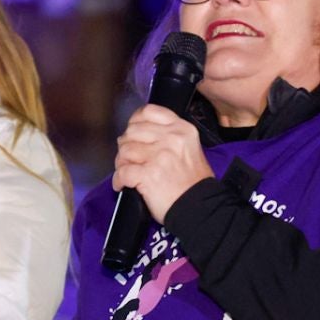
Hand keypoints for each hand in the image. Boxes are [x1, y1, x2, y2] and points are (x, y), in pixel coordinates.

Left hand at [112, 105, 213, 221]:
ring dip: (121, 163)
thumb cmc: (194, 182)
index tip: (132, 132)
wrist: (201, 208)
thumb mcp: (190, 148)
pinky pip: (122, 172)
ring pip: (125, 150)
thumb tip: (139, 133)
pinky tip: (122, 185)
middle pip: (132, 131)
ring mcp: (159, 156)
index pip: (149, 112)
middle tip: (128, 158)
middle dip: (126, 145)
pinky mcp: (148, 175)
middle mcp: (171, 139)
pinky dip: (118, 181)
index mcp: (182, 129)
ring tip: (126, 172)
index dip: (135, 121)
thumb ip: (169, 136)